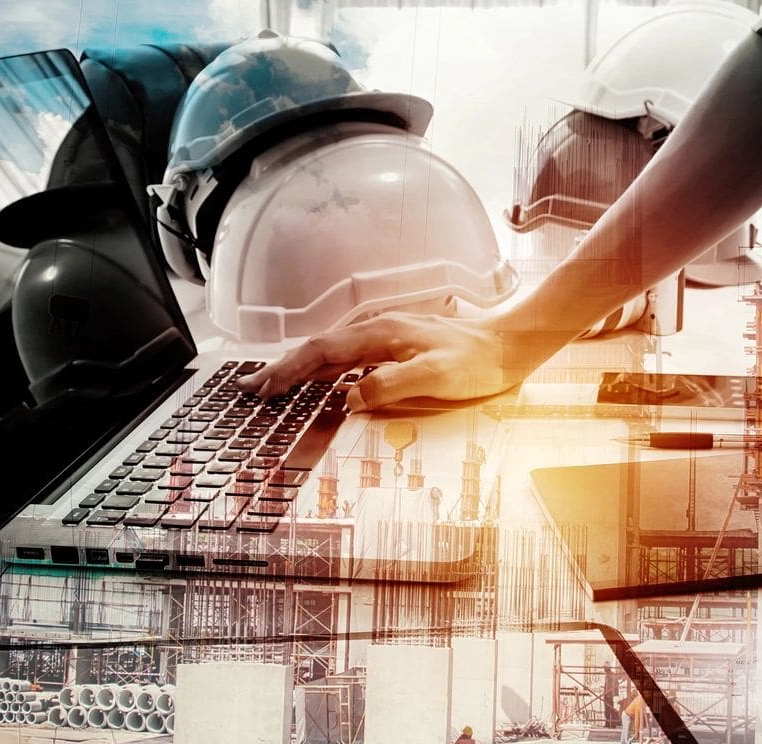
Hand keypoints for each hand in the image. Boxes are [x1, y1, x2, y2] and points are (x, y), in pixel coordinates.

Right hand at [237, 312, 518, 410]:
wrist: (510, 343)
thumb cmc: (478, 362)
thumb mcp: (436, 377)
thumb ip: (391, 385)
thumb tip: (350, 396)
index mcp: (381, 333)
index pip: (322, 352)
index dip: (289, 371)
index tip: (264, 389)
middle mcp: (378, 328)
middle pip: (319, 348)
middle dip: (283, 368)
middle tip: (251, 388)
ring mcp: (386, 334)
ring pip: (331, 350)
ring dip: (300, 367)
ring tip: (272, 384)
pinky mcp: (396, 344)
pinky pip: (348, 355)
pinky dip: (324, 367)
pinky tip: (317, 379)